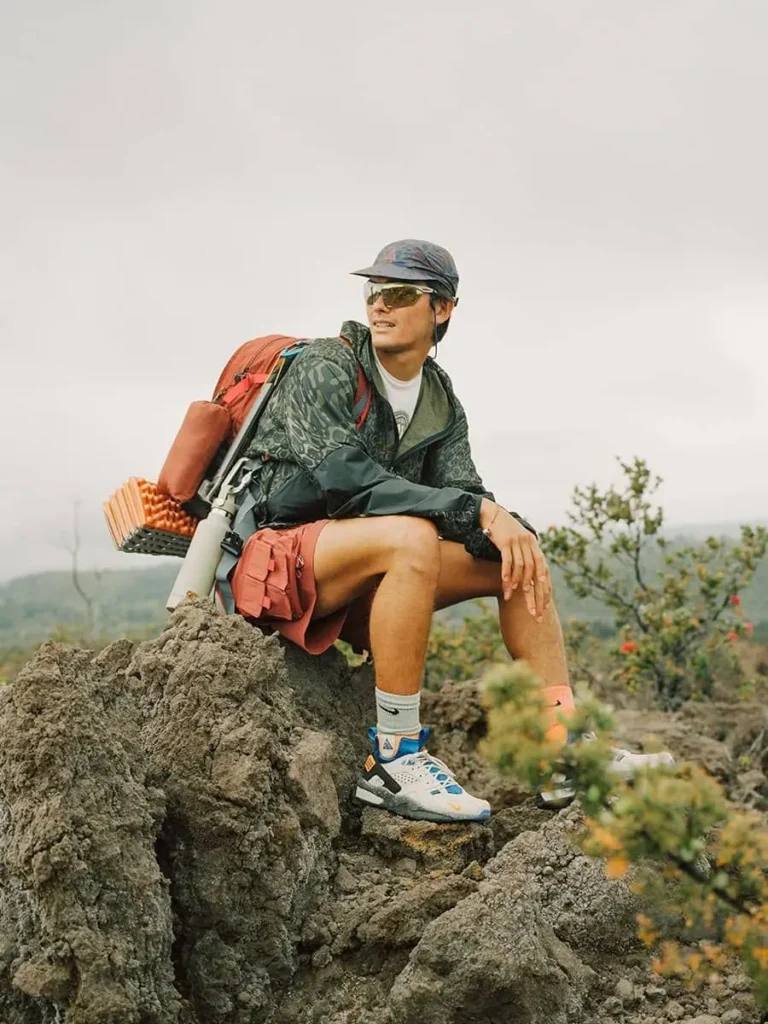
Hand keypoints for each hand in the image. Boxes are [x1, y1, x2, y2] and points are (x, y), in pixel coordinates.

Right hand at [480, 500, 551, 619]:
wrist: (493, 514)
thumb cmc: (506, 534)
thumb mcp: (519, 546)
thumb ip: (526, 560)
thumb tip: (529, 582)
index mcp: (536, 549)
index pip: (544, 575)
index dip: (544, 592)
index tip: (543, 609)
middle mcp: (531, 546)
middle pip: (535, 575)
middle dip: (535, 596)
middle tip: (534, 614)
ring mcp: (519, 543)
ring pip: (521, 569)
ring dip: (517, 585)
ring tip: (513, 597)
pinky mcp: (506, 541)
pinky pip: (508, 561)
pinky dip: (507, 575)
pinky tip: (506, 586)